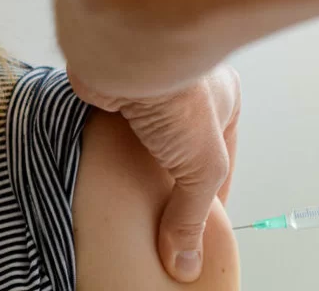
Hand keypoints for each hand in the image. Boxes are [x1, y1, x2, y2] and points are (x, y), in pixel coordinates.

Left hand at [70, 65, 240, 282]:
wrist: (125, 57)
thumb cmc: (180, 95)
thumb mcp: (203, 166)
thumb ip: (192, 213)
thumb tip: (184, 260)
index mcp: (221, 101)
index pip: (219, 160)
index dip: (207, 197)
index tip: (194, 230)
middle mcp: (183, 92)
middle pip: (176, 151)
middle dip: (164, 183)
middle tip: (155, 219)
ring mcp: (142, 91)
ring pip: (138, 142)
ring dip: (129, 167)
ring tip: (123, 201)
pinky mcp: (106, 93)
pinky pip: (105, 132)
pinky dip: (102, 152)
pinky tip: (97, 174)